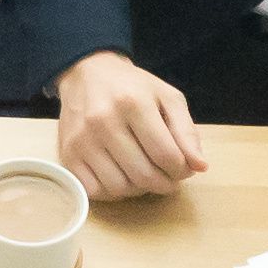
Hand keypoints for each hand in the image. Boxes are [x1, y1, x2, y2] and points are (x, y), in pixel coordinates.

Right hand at [53, 51, 204, 199]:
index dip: (181, 170)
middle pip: (144, 175)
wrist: (86, 74)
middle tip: (168, 178)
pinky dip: (113, 192)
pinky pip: (95, 191)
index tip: (183, 169)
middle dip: (164, 184)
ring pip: (120, 187)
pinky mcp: (67, 154)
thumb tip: (199, 166)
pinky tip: (122, 177)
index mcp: (133, 103)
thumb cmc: (132, 87)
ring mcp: (82, 140)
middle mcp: (103, 121)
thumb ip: (186, 131)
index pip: (166, 154)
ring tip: (146, 176)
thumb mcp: (167, 97)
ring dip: (139, 190)